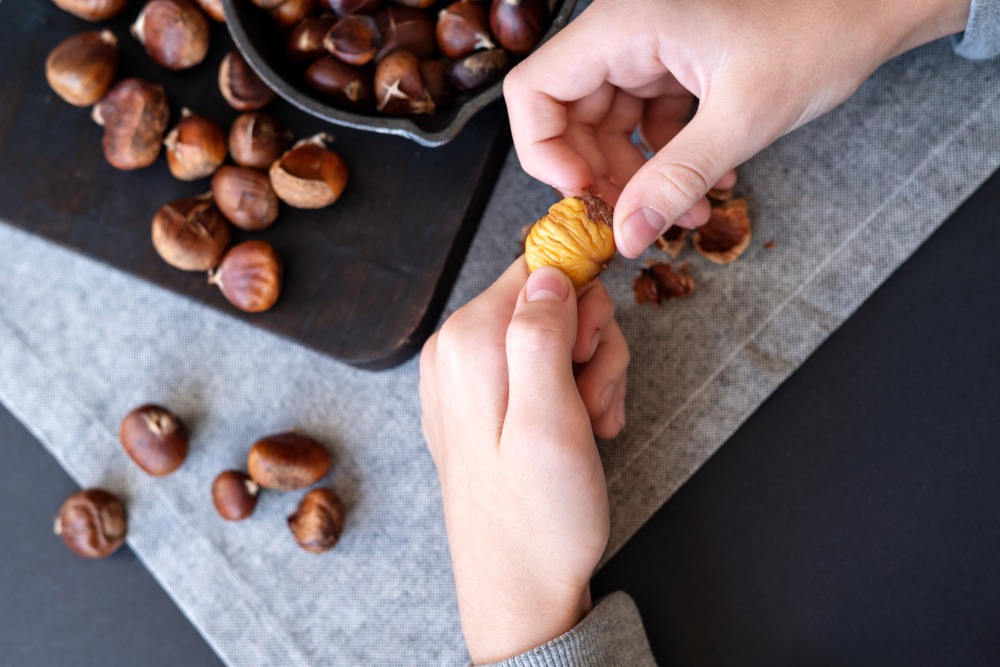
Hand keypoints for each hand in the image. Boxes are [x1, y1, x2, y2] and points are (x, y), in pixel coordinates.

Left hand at [419, 259, 628, 663]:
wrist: (519, 588)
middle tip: (593, 400)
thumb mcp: (551, 420)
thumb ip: (542, 335)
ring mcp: (466, 377)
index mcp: (467, 343)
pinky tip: (581, 431)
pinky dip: (571, 393)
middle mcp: (456, 351)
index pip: (537, 268)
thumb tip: (548, 271)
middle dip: (590, 346)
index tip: (590, 354)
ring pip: (554, 334)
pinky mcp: (483, 401)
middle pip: (550, 300)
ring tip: (590, 425)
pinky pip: (538, 367)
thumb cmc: (538, 516)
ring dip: (589, 375)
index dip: (582, 303)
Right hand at [504, 0, 969, 256]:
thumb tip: (627, 235)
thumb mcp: (742, 117)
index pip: (534, 89)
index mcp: (626, 23)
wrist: (873, 6)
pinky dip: (665, 160)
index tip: (579, 193)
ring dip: (639, 178)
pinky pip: (645, 124)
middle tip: (637, 221)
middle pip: (570, 116)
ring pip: (609, 127)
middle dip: (603, 176)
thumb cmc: (820, 31)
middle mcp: (626, 32)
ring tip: (684, 213)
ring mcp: (649, 49)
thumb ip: (676, 180)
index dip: (542, 150)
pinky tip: (702, 186)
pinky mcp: (674, 65)